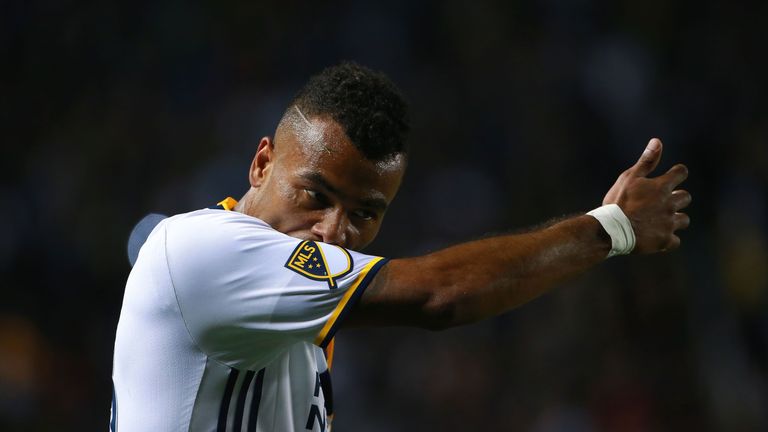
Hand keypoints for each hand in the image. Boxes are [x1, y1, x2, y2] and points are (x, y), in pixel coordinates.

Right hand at [602, 138, 690, 253]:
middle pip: (686, 197)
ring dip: (675, 219)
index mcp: (662, 187)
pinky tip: (656, 237)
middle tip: (661, 203)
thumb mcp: (629, 177)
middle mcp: (670, 204)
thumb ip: (647, 160)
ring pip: (684, 220)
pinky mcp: (665, 241)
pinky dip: (667, 239)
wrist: (611, 230)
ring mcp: (669, 223)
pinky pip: (675, 241)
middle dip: (677, 198)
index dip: (677, 174)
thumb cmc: (618, 201)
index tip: (671, 177)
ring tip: (659, 221)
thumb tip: (657, 141)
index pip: (681, 173)